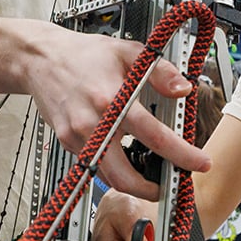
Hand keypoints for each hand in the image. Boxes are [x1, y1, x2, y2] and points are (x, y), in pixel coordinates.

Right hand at [24, 26, 210, 199]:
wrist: (41, 59)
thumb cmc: (84, 54)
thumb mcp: (128, 52)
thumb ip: (160, 71)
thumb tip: (184, 89)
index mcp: (111, 99)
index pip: (153, 135)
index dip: (181, 154)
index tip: (200, 163)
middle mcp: (92, 123)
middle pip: (124, 175)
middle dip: (150, 189)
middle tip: (169, 184)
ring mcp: (76, 137)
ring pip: (107, 176)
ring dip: (131, 183)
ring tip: (150, 175)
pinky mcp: (67, 143)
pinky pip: (94, 163)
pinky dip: (113, 167)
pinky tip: (125, 157)